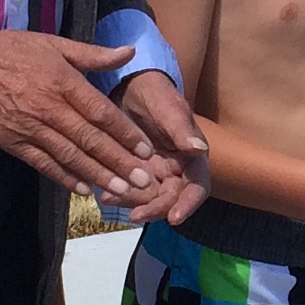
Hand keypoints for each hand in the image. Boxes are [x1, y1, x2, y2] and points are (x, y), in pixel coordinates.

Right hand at [0, 29, 165, 198]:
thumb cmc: (11, 50)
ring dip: (97, 175)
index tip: (146, 150)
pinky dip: (64, 177)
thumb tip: (130, 51)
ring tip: (121, 191)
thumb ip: (93, 54)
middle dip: (119, 162)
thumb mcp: (54, 44)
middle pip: (90, 139)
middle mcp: (49, 108)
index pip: (100, 112)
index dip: (125, 133)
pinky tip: (84, 189)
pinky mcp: (13, 142)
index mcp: (63, 81)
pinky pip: (43, 163)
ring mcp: (30, 128)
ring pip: (70, 156)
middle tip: (144, 181)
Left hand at [115, 68, 209, 226]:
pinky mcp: (135, 173)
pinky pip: (131, 192)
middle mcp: (176, 169)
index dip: (189, 203)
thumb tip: (199, 150)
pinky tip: (105, 194)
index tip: (174, 218)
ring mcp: (155, 173)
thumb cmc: (153, 92)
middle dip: (155, 209)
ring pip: (150, 199)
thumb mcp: (167, 107)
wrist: (127, 86)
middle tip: (135, 215)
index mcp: (192, 156)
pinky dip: (120, 196)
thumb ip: (181, 128)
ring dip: (134, 204)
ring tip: (112, 198)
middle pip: (172, 199)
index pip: (197, 185)